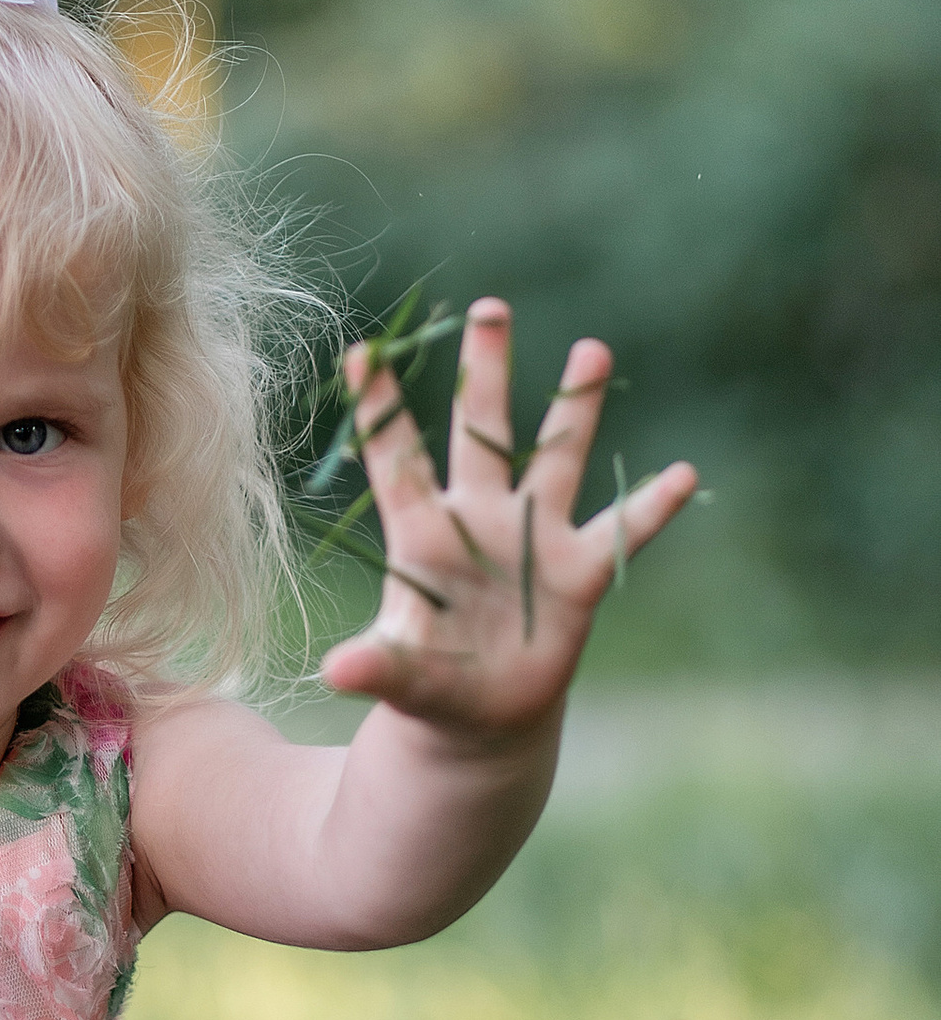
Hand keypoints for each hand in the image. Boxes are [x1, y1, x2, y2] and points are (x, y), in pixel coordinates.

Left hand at [320, 300, 697, 735]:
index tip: (361, 349)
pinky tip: (683, 474)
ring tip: (592, 349)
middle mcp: (480, 519)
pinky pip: (622, 530)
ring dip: (574, 409)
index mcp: (423, 533)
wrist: (482, 710)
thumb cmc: (427, 681)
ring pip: (556, 458)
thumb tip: (337, 673)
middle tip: (490, 309)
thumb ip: (376, 665)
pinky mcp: (579, 571)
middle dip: (484, 373)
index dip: (379, 409)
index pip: (396, 459)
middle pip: (480, 433)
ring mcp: (534, 538)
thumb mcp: (400, 675)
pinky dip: (652, 506)